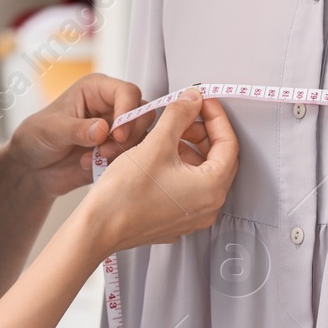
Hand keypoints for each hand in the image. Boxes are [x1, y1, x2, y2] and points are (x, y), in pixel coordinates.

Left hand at [3, 73, 154, 199]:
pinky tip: (90, 165)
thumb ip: (77, 129)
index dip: (128, 112)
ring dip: (122, 151)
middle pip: (143, 113)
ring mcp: (116, 130)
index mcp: (96, 89)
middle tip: (104, 150)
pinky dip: (116, 164)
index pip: (128, 92)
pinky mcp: (117, 152)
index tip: (117, 135)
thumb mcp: (52, 129)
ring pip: (141, 136)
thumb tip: (103, 130)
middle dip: (129, 134)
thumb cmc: (37, 137)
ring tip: (94, 158)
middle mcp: (111, 107)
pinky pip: (132, 156)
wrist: (32, 168)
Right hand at [78, 87, 237, 261]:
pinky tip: (159, 156)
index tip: (202, 102)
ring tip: (167, 134)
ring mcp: (191, 216)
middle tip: (185, 115)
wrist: (98, 227)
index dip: (216, 117)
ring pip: (201, 173)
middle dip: (203, 132)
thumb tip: (193, 100)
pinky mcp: (175, 220)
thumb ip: (179, 115)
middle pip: (218, 159)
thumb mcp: (156, 143)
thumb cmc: (125, 194)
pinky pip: (187, 188)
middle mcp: (207, 207)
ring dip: (190, 149)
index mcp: (211, 188)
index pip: (229, 144)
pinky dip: (179, 167)